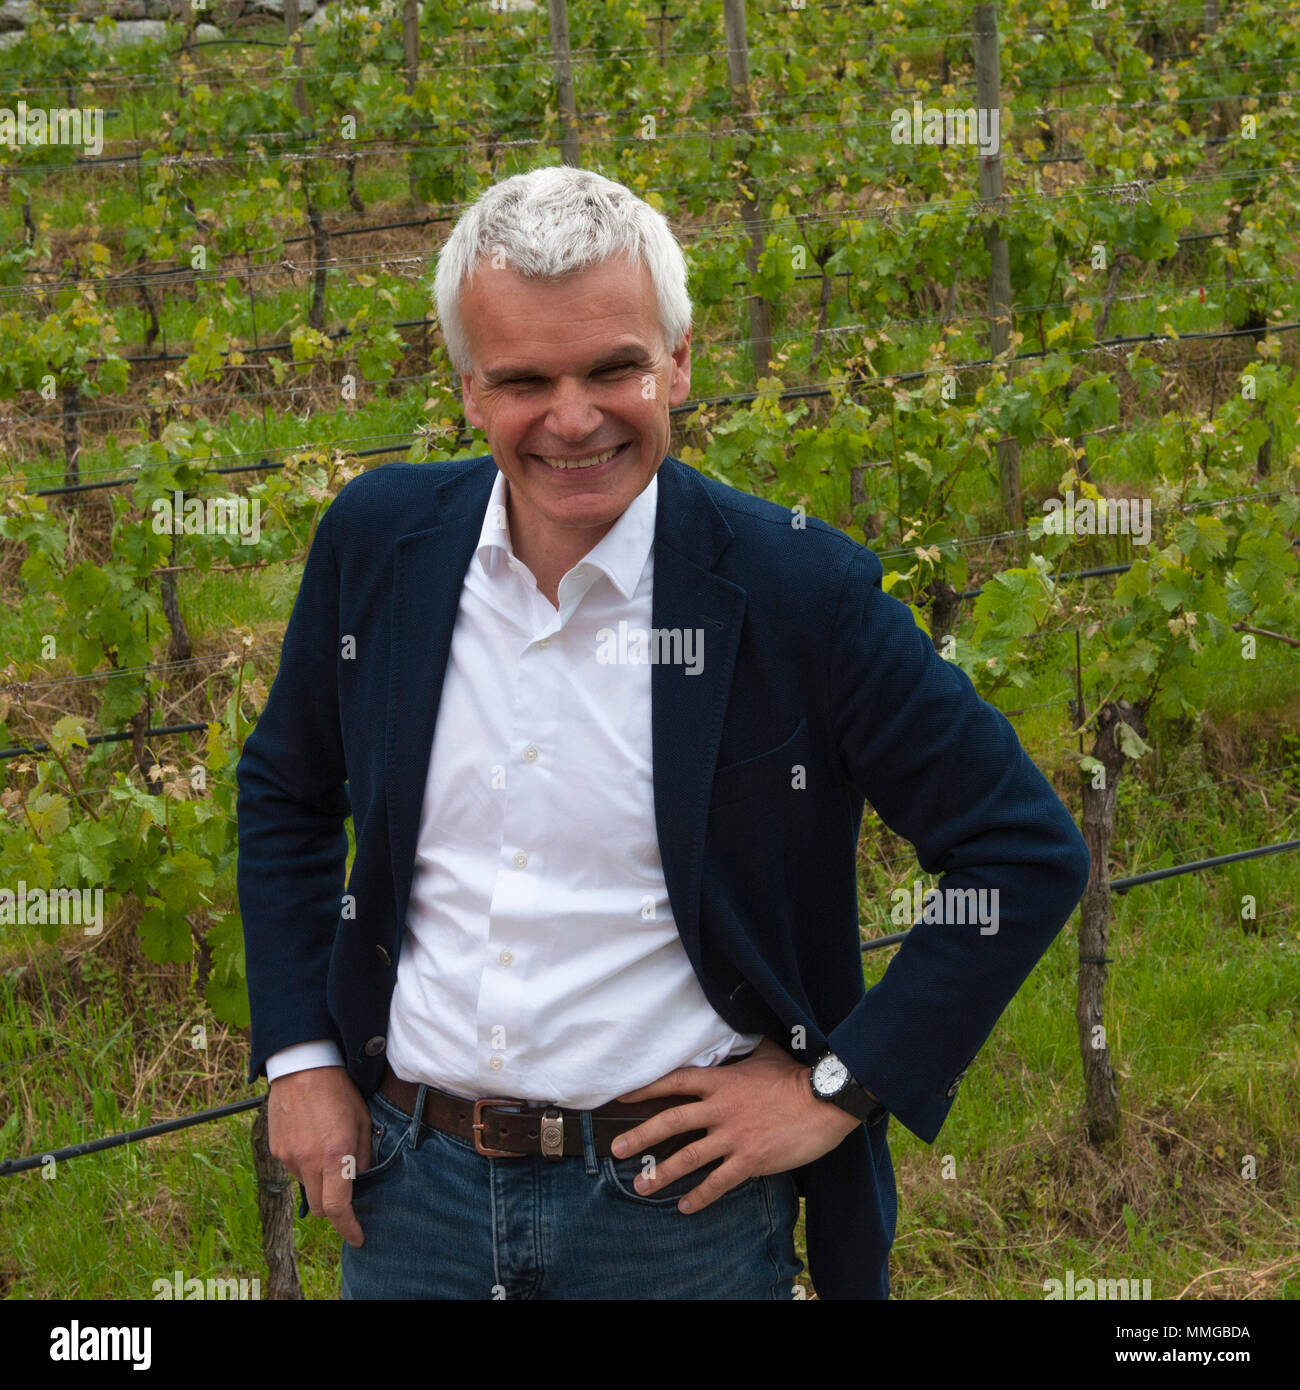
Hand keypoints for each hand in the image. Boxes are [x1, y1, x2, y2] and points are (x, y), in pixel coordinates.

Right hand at [268, 1066, 372, 1247]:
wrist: (303, 1066)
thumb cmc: (339, 1090)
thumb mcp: (363, 1120)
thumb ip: (363, 1155)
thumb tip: (360, 1179)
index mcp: (333, 1155)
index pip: (337, 1207)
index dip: (348, 1227)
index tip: (358, 1237)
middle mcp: (307, 1161)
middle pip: (318, 1207)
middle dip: (334, 1208)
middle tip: (347, 1195)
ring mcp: (288, 1157)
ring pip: (306, 1187)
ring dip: (319, 1182)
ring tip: (328, 1151)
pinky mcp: (276, 1149)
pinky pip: (293, 1169)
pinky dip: (306, 1166)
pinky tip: (313, 1141)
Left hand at [609, 1037, 861, 1212]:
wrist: (825, 1100)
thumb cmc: (796, 1075)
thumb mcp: (765, 1054)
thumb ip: (743, 1052)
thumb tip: (739, 1035)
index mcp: (722, 1081)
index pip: (675, 1082)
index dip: (646, 1089)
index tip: (623, 1099)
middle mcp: (721, 1108)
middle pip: (671, 1121)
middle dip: (640, 1136)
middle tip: (616, 1149)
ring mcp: (734, 1136)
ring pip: (688, 1157)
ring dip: (661, 1173)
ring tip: (641, 1186)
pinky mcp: (750, 1159)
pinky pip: (718, 1181)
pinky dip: (700, 1196)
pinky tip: (685, 1206)